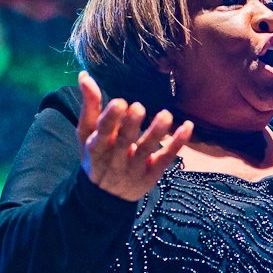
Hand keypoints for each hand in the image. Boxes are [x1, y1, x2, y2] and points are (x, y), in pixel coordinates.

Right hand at [77, 71, 192, 200]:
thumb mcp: (86, 134)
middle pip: (123, 142)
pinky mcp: (153, 173)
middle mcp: (115, 159)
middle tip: (139, 107)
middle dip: (131, 125)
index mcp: (96, 146)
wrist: (105, 196)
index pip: (102, 132)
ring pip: (146, 150)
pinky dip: (177, 143)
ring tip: (165, 116)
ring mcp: (135, 168)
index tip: (120, 102)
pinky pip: (166, 158)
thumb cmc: (97, 156)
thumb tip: (85, 75)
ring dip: (156, 133)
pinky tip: (187, 127)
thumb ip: (89, 106)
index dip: (110, 119)